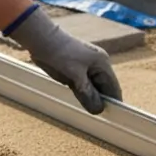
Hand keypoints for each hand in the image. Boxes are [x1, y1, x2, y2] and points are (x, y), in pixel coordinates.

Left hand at [6, 5, 121, 112]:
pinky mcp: (78, 67)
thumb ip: (87, 93)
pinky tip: (77, 96)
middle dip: (100, 100)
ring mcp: (89, 65)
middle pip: (104, 88)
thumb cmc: (60, 54)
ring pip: (94, 86)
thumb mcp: (74, 76)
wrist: (41, 39)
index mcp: (103, 64)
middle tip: (94, 114)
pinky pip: (85, 83)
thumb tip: (99, 110)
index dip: (114, 102)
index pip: (114, 88)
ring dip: (90, 96)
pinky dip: (83, 91)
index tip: (113, 116)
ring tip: (85, 107)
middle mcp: (99, 64)